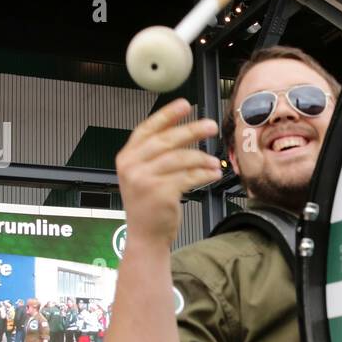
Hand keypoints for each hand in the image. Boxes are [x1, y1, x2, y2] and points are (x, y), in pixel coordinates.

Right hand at [116, 100, 220, 249]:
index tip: (184, 104)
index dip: (166, 115)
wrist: (145, 236)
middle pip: (166, 140)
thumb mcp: (143, 175)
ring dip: (202, 158)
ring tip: (214, 161)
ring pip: (180, 158)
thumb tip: (184, 132)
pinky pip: (189, 176)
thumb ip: (155, 155)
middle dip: (191, 130)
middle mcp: (132, 165)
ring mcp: (145, 179)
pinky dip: (204, 174)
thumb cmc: (148, 206)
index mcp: (127, 157)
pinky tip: (213, 174)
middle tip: (211, 126)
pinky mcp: (161, 193)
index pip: (147, 129)